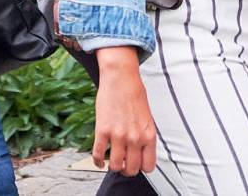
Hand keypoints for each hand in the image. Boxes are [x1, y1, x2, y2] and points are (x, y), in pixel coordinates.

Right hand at [93, 49, 157, 176]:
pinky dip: (97, 161)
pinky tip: (99, 160)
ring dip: (113, 166)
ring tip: (112, 161)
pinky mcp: (102, 130)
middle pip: (132, 170)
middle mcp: (135, 138)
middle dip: (127, 169)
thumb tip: (140, 152)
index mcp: (149, 135)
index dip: (141, 167)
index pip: (148, 166)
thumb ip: (145, 136)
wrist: (121, 77)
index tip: (136, 163)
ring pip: (116, 166)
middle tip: (123, 163)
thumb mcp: (147, 117)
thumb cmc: (134, 93)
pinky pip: (98, 155)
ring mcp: (118, 135)